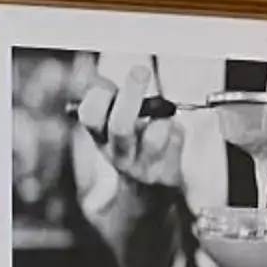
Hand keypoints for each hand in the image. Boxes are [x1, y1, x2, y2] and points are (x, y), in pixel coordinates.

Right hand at [67, 59, 183, 200]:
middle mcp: (119, 155)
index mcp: (101, 138)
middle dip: (132, 94)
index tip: (109, 86)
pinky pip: (177, 138)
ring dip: (161, 116)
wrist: (146, 196)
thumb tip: (94, 78)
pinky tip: (171, 134)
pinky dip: (176, 128)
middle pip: (121, 126)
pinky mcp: (168, 173)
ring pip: (155, 136)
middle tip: (140, 71)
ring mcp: (144, 167)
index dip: (99, 95)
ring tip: (161, 114)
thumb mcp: (111, 124)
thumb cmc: (130, 146)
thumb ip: (105, 97)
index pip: (90, 115)